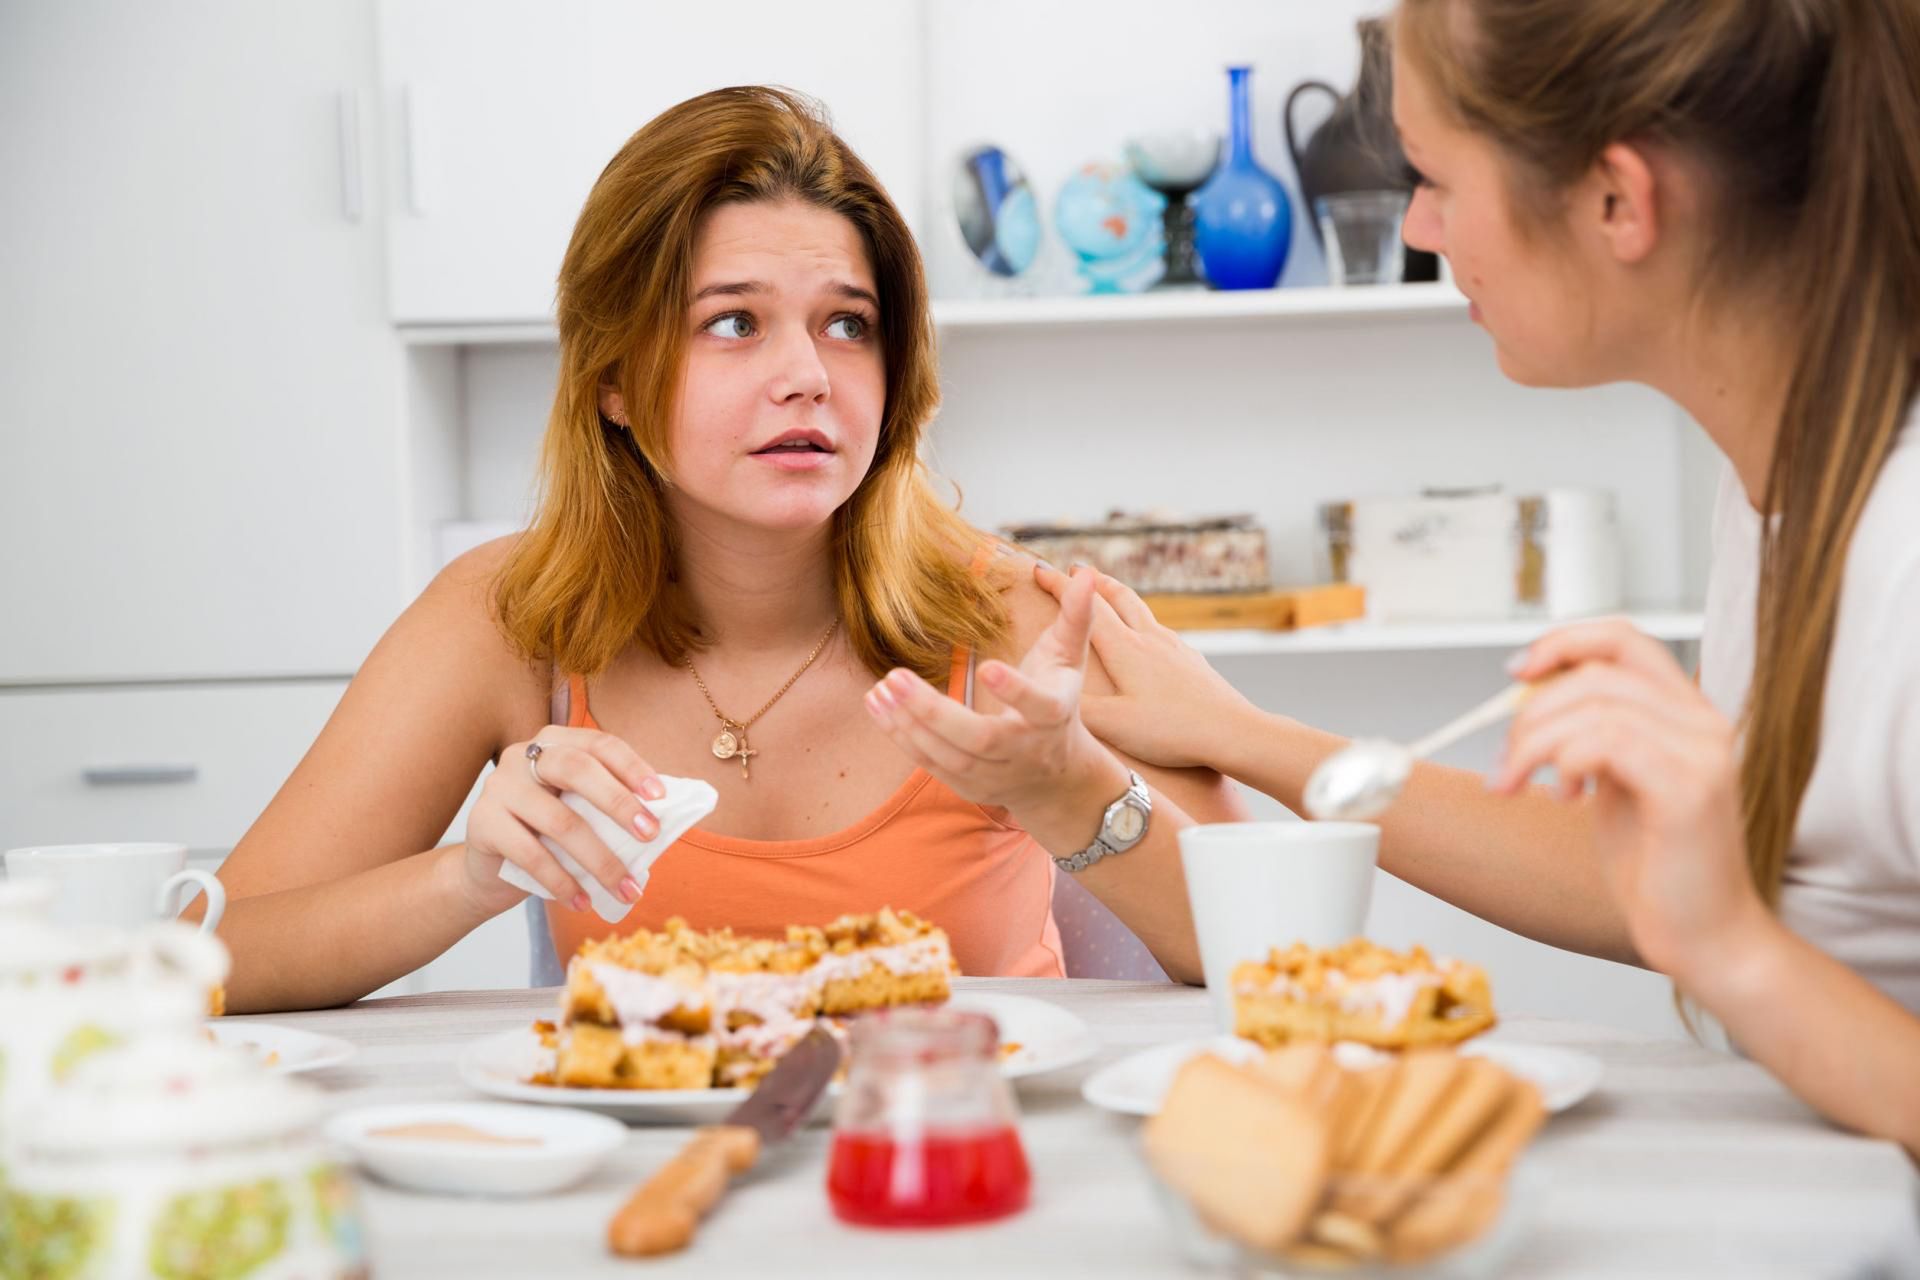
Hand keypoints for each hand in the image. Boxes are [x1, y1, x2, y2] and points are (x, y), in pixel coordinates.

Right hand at [461, 726, 665, 915]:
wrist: (489, 871)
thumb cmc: (547, 837)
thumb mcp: (580, 813)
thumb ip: (611, 806)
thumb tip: (668, 820)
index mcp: (554, 742)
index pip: (599, 745)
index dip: (631, 767)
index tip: (660, 796)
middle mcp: (523, 756)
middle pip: (577, 770)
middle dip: (619, 803)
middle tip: (650, 835)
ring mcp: (498, 787)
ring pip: (559, 821)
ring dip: (600, 861)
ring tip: (626, 890)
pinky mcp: (482, 823)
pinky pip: (530, 854)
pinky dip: (562, 882)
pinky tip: (583, 902)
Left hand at [864, 567, 1116, 813]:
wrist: (1058, 776)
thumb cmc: (1060, 699)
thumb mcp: (1071, 658)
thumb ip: (1077, 616)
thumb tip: (1087, 573)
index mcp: (1053, 715)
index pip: (1037, 706)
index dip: (1015, 690)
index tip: (986, 667)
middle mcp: (1025, 750)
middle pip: (980, 739)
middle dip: (935, 712)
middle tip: (895, 677)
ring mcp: (996, 774)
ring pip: (950, 756)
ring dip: (909, 723)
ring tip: (879, 689)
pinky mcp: (969, 787)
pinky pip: (931, 765)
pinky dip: (902, 737)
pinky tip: (876, 706)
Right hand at [1032, 561, 1256, 768]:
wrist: (1234, 731)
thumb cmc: (1172, 730)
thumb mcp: (1114, 725)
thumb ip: (1076, 707)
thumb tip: (1044, 691)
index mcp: (1125, 649)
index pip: (1085, 608)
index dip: (1060, 586)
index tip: (1039, 570)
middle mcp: (1150, 638)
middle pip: (1118, 596)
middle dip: (1092, 580)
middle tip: (1074, 569)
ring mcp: (1175, 646)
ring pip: (1142, 609)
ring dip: (1119, 594)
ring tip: (1108, 593)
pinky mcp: (1192, 660)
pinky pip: (1160, 630)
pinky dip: (1142, 620)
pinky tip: (1147, 637)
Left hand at [1491, 620, 1768, 979]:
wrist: (1703, 936)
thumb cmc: (1657, 867)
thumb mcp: (1613, 782)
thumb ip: (1589, 735)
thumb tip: (1529, 697)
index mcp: (1687, 714)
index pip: (1625, 639)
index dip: (1564, 642)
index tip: (1516, 672)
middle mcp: (1704, 723)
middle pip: (1597, 673)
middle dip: (1531, 712)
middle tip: (1507, 762)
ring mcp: (1703, 754)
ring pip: (1595, 707)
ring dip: (1535, 744)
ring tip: (1520, 784)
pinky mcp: (1689, 790)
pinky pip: (1608, 743)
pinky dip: (1565, 762)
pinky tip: (1566, 799)